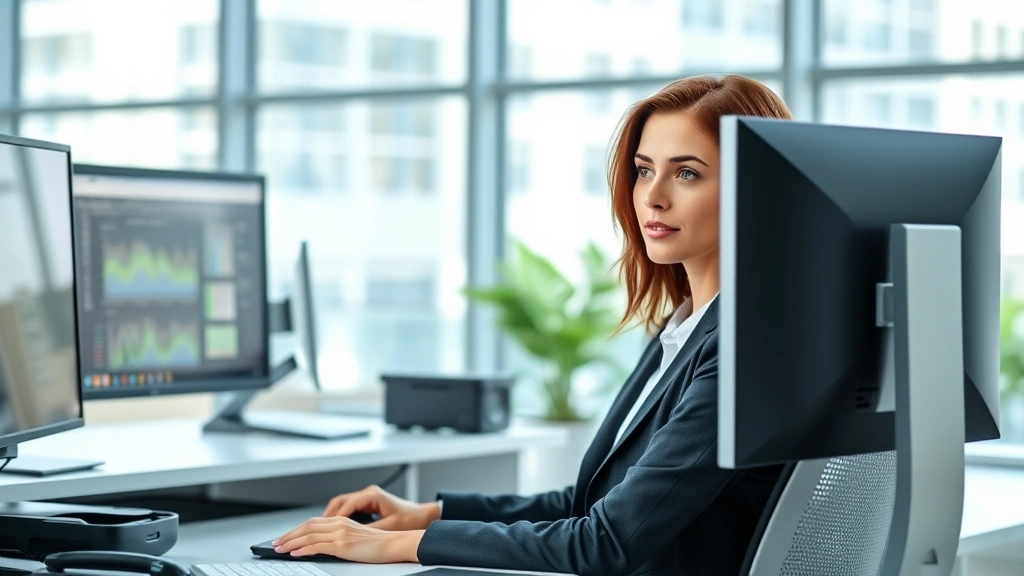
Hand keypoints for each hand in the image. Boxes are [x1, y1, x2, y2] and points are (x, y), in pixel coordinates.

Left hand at [272, 516, 422, 563]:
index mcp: (342, 520)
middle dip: (289, 535)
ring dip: (291, 542)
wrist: (395, 544)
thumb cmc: (380, 544)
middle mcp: (340, 523)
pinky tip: (295, 553)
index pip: (313, 522)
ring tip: (280, 549)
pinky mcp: (343, 544)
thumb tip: (321, 546)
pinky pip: (317, 545)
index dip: (296, 529)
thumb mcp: (357, 537)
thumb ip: (340, 537)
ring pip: (309, 535)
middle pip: (307, 526)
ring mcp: (341, 533)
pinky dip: (303, 549)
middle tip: (276, 543)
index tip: (285, 537)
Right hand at [323, 484, 440, 530]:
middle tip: (316, 530)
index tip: (324, 529)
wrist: (423, 516)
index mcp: (372, 495)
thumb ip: (369, 531)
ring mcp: (367, 497)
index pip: (346, 504)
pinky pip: (348, 508)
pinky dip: (339, 517)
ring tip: (322, 530)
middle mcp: (368, 493)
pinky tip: (335, 528)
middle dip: (327, 516)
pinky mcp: (368, 503)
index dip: (333, 518)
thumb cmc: (410, 520)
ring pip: (341, 504)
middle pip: (339, 502)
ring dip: (331, 516)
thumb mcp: (388, 527)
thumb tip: (350, 537)